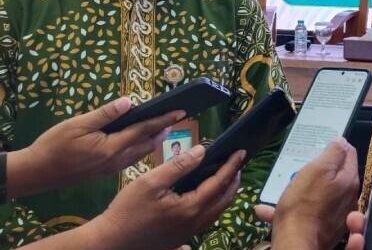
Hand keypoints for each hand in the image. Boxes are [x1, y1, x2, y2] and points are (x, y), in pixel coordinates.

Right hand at [8, 96, 183, 196]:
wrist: (36, 173)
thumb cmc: (54, 146)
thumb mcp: (77, 125)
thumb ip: (104, 114)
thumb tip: (129, 101)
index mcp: (112, 147)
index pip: (144, 130)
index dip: (163, 120)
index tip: (181, 111)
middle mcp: (116, 160)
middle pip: (147, 143)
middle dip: (162, 130)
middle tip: (176, 118)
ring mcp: (111, 168)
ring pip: (140, 153)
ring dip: (152, 140)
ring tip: (162, 128)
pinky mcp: (105, 171)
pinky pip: (130, 159)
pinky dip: (140, 148)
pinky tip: (139, 142)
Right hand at [84, 144, 243, 249]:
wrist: (110, 242)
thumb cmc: (127, 210)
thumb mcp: (151, 181)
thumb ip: (179, 166)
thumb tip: (202, 151)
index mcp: (191, 208)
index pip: (219, 183)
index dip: (231, 166)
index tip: (241, 152)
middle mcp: (195, 223)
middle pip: (224, 199)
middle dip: (233, 180)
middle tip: (237, 163)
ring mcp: (189, 233)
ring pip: (217, 211)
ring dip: (225, 193)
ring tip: (227, 176)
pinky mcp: (181, 238)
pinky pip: (207, 219)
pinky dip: (214, 203)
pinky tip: (207, 195)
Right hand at [254, 138, 358, 249]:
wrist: (295, 242)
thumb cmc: (304, 203)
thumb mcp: (317, 169)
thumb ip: (333, 153)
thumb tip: (342, 141)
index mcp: (349, 180)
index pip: (349, 154)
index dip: (337, 146)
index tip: (322, 146)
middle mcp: (349, 198)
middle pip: (337, 175)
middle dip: (321, 169)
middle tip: (304, 167)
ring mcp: (338, 215)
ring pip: (321, 195)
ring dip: (304, 190)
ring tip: (286, 189)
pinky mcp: (324, 229)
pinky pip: (310, 213)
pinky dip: (295, 209)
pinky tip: (268, 211)